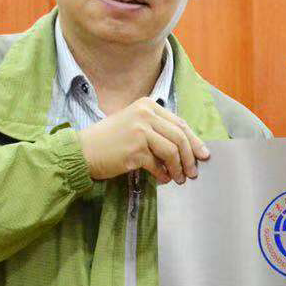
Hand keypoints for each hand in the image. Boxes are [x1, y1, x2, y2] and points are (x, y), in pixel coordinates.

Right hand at [75, 98, 209, 184]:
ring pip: (172, 151)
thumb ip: (158, 130)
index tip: (203, 155)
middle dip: (190, 157)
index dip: (194, 141)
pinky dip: (163, 174)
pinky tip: (162, 179)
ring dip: (179, 168)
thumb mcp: (134, 125)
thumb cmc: (109, 140)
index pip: (179, 123)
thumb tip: (186, 149)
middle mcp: (145, 114)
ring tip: (179, 178)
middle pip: (180, 137)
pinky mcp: (135, 149)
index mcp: (147, 105)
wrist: (82, 151)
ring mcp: (140, 131)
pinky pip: (158, 165)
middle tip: (193, 172)